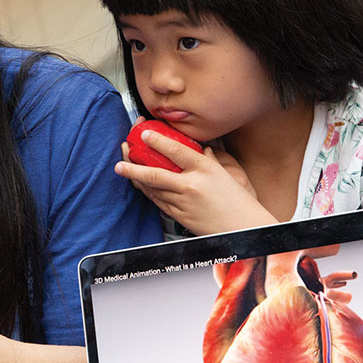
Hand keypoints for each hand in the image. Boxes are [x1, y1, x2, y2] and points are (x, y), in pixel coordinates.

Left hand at [116, 127, 275, 235]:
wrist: (242, 228)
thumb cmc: (238, 200)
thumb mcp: (227, 174)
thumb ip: (211, 160)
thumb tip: (202, 149)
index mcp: (205, 170)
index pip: (177, 151)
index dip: (158, 141)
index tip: (144, 134)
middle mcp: (191, 186)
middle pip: (155, 174)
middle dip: (133, 166)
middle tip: (120, 159)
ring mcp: (183, 203)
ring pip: (153, 190)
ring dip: (137, 179)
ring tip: (125, 169)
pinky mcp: (179, 217)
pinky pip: (158, 202)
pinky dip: (148, 192)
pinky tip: (141, 185)